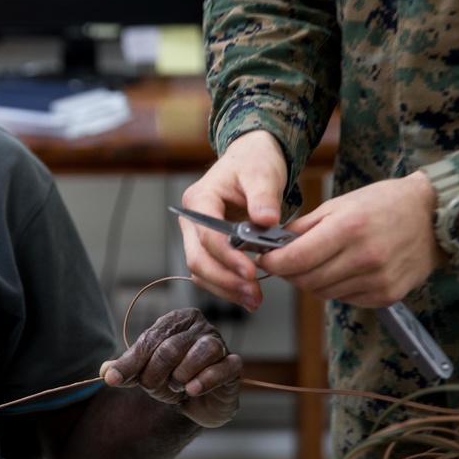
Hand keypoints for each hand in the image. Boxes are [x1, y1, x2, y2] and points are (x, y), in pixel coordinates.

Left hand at [100, 309, 241, 427]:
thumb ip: (126, 370)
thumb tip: (105, 372)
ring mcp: (219, 344)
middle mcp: (199, 326)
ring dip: (181, 376)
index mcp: (176, 320)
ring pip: (201, 352)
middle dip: (155, 374)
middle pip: (170, 347)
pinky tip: (192, 390)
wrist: (198, 402)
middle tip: (153, 388)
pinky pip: (223, 368)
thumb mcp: (145, 372)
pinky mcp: (234, 365)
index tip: (112, 379)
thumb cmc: (172, 377)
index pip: (149, 339)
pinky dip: (205, 380)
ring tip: (178, 386)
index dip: (130, 362)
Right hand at [180, 130, 287, 310]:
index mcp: (200, 199)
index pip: (207, 234)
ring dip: (225, 288)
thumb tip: (266, 220)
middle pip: (197, 258)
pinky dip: (227, 286)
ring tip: (254, 299)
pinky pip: (211, 272)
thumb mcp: (262, 172)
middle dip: (225, 279)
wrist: (251, 160)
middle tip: (254, 292)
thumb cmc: (253, 162)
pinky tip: (248, 295)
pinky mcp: (209, 246)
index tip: (250, 271)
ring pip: (200, 270)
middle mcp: (192, 219)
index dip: (227, 256)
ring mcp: (197, 234)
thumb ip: (264, 196)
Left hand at [255, 171, 443, 306]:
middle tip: (284, 260)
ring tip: (318, 261)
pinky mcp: (388, 295)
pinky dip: (335, 287)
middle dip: (289, 272)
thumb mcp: (338, 204)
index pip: (297, 258)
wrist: (432, 217)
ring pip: (324, 293)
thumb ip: (303, 227)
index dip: (273, 262)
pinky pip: (346, 298)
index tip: (263, 259)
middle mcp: (365, 257)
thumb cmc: (383, 204)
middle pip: (307, 280)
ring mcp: (379, 280)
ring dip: (311, 280)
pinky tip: (343, 269)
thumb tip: (272, 243)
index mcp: (349, 228)